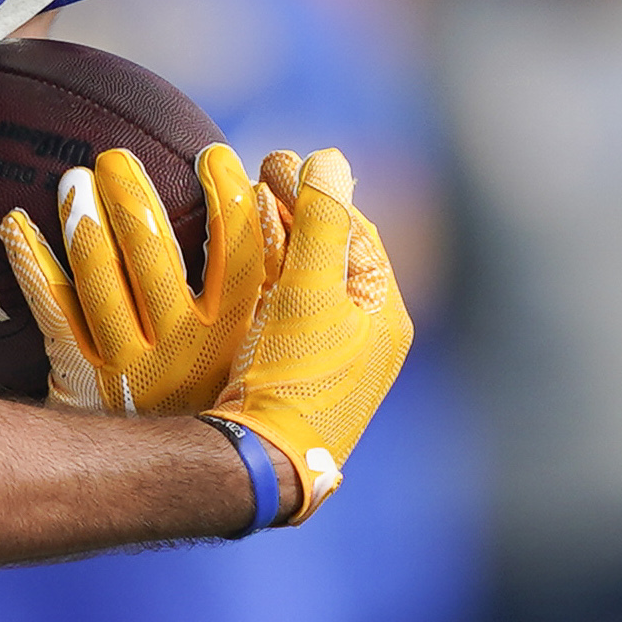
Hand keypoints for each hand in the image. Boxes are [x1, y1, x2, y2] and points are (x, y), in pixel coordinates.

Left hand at [0, 142, 281, 416]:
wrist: (182, 481)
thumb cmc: (229, 391)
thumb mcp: (269, 346)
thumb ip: (278, 275)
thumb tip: (277, 187)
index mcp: (237, 333)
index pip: (241, 256)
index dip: (228, 202)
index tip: (212, 156)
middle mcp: (184, 349)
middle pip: (155, 259)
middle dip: (132, 199)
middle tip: (113, 156)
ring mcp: (131, 365)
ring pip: (100, 281)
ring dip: (83, 223)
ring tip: (74, 180)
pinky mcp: (84, 377)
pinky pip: (52, 311)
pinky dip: (31, 262)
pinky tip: (13, 222)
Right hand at [204, 148, 411, 523]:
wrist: (261, 463)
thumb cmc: (295, 380)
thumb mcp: (312, 293)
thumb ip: (322, 223)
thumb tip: (329, 158)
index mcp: (387, 318)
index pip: (359, 233)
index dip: (319, 192)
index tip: (277, 161)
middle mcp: (365, 338)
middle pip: (333, 254)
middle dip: (297, 210)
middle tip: (260, 171)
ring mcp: (329, 359)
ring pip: (307, 279)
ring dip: (277, 238)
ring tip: (244, 201)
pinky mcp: (293, 374)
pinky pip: (284, 309)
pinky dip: (264, 275)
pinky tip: (234, 253)